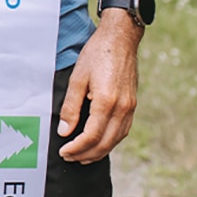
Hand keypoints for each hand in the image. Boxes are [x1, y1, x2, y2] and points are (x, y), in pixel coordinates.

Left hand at [56, 13, 141, 163]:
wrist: (121, 39)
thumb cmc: (97, 53)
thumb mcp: (78, 77)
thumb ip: (71, 106)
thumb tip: (65, 132)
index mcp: (107, 102)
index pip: (91, 136)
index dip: (76, 148)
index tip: (63, 151)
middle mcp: (122, 109)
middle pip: (104, 143)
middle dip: (86, 154)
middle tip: (69, 157)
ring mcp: (130, 108)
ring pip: (115, 140)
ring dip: (99, 151)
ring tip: (82, 155)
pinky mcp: (132, 105)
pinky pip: (122, 131)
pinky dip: (110, 141)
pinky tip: (99, 142)